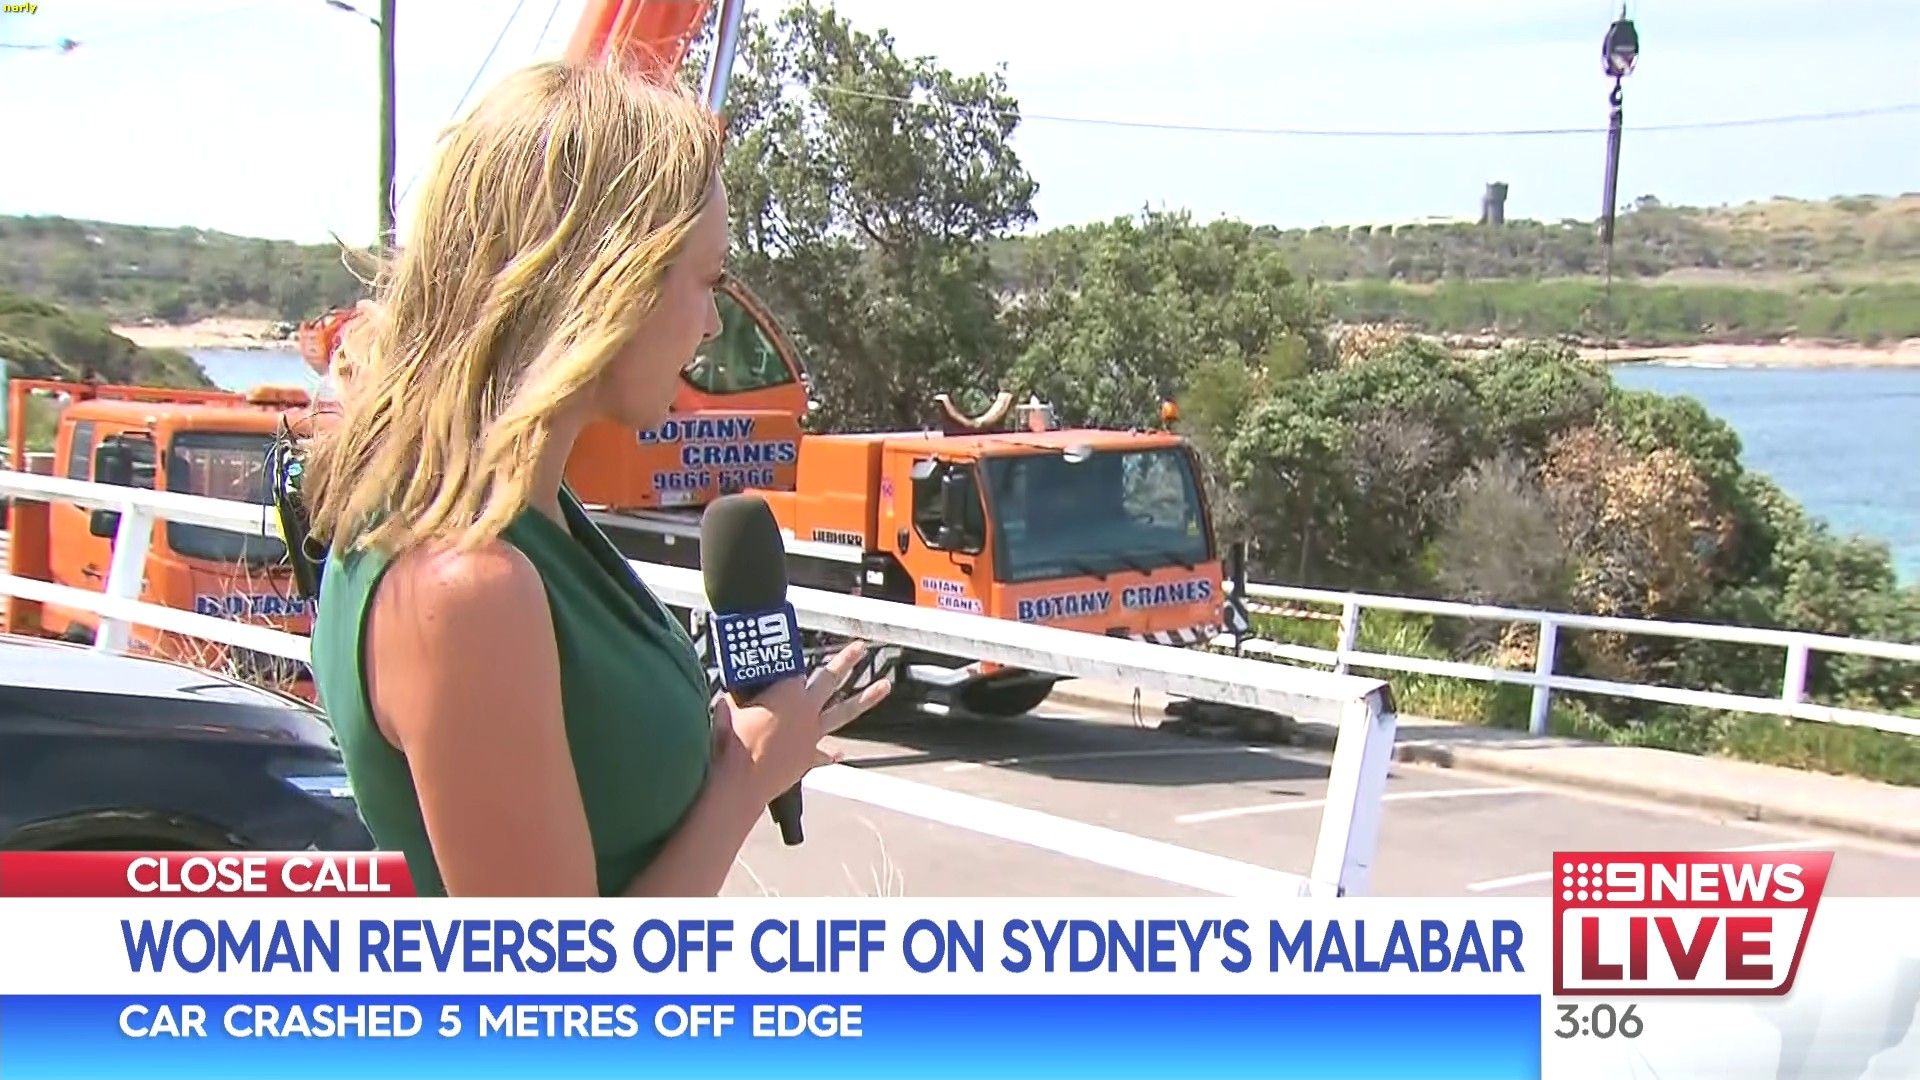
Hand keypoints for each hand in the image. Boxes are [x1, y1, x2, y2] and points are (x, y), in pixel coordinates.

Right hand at [709, 640, 891, 807]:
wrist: (739, 781)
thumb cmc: (731, 741)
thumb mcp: (727, 709)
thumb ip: (735, 701)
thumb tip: (728, 700)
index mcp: (787, 691)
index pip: (792, 669)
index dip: (787, 663)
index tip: (782, 656)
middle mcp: (805, 709)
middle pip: (829, 679)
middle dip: (846, 661)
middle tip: (860, 647)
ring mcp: (810, 734)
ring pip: (843, 712)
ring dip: (866, 698)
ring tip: (885, 686)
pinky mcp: (807, 758)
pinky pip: (823, 755)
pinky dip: (830, 755)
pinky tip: (840, 754)